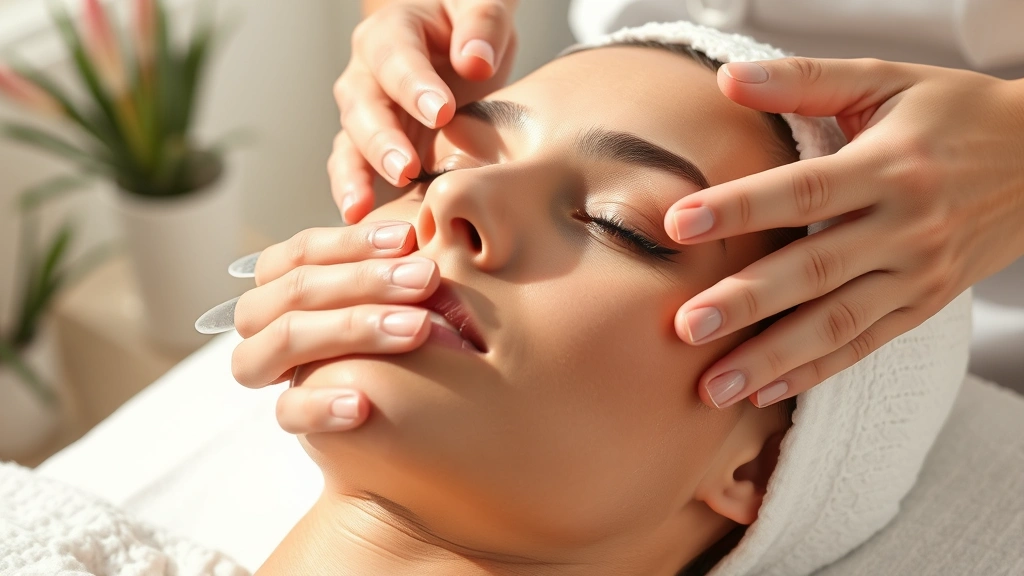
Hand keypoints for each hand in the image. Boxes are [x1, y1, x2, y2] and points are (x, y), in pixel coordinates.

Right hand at [231, 221, 439, 432]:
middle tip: (428, 277)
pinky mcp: (288, 416)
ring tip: (418, 327)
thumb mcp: (389, 287)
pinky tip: (363, 405)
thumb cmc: (394, 319)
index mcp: (280, 281)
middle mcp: (263, 320)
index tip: (409, 237)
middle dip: (367, 280)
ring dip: (353, 328)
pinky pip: (287, 411)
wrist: (402, 401)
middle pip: (297, 290)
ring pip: (287, 339)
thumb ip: (388, 258)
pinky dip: (322, 406)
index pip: (303, 251)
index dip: (354, 242)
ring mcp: (267, 367)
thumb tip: (401, 227)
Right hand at [330, 0, 517, 222]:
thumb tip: (475, 61)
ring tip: (361, 209)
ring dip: (356, 175)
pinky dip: (353, 192)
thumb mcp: (483, 5)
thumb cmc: (468, 23)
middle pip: (363, 105)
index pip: (397, 57)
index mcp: (393, 31)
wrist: (455, 40)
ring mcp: (365, 110)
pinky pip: (353, 168)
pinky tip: (359, 221)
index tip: (440, 113)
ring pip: (349, 142)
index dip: (415, 86)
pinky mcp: (370, 143)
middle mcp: (367, 71)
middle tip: (404, 169)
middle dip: (381, 139)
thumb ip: (482, 25)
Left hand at [664, 58, 1023, 408]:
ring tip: (712, 388)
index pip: (805, 190)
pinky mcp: (922, 306)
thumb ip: (806, 80)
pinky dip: (814, 373)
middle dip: (746, 302)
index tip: (678, 224)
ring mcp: (917, 275)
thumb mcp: (886, 81)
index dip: (741, 207)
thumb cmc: (952, 114)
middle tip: (685, 327)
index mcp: (890, 166)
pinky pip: (863, 346)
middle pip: (815, 269)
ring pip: (835, 324)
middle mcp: (905, 227)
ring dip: (772, 359)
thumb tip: (726, 78)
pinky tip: (765, 393)